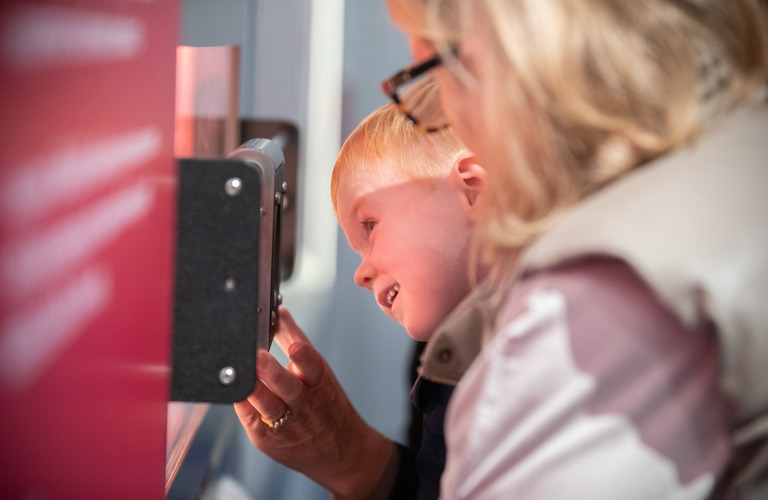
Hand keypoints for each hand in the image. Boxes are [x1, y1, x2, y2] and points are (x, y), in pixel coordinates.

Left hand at [234, 308, 394, 498]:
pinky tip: (235, 393)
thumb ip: (296, 340)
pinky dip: (243, 405)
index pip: (313, 365)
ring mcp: (285, 423)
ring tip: (245, 379)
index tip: (295, 348)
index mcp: (318, 382)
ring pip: (267, 406)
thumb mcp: (318, 372)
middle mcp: (303, 403)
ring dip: (255, 391)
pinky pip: (250, 419)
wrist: (343, 452)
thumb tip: (280, 312)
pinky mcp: (267, 439)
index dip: (303, 356)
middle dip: (272, 372)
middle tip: (259, 358)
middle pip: (287, 386)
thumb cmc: (328, 406)